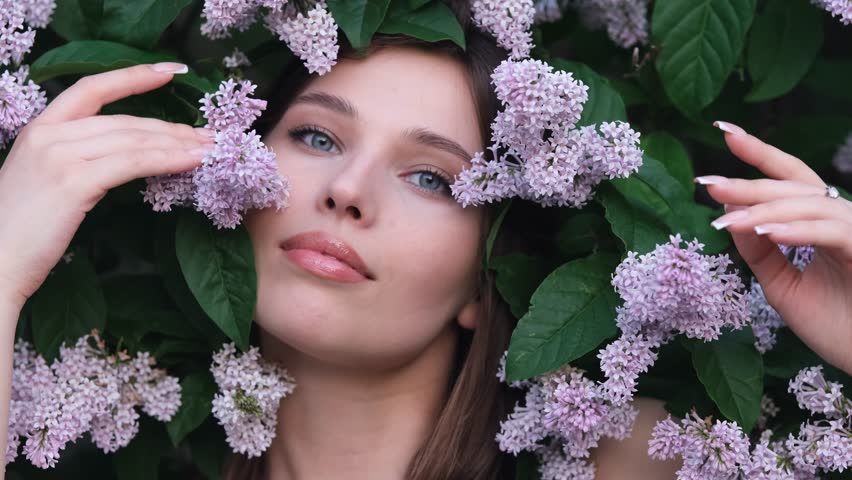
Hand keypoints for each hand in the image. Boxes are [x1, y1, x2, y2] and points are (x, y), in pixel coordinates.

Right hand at [0, 63, 214, 310]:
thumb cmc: (21, 232)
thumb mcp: (44, 182)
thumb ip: (77, 161)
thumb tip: (125, 157)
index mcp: (39, 129)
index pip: (91, 89)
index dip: (132, 77)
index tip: (169, 71)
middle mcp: (48, 135)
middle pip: (124, 121)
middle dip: (171, 127)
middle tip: (208, 135)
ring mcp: (59, 156)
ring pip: (133, 140)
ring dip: (178, 144)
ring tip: (209, 150)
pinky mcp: (73, 181)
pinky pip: (133, 163)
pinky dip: (167, 160)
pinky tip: (190, 162)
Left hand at [697, 121, 851, 374]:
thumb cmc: (836, 327)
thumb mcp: (782, 286)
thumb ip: (759, 251)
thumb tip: (730, 214)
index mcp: (822, 225)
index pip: (790, 180)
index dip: (761, 154)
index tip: (725, 133)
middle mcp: (842, 221)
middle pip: (794, 187)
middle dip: (749, 184)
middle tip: (709, 184)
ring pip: (809, 205)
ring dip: (764, 210)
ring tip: (726, 220)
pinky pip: (833, 232)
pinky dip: (798, 229)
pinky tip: (766, 231)